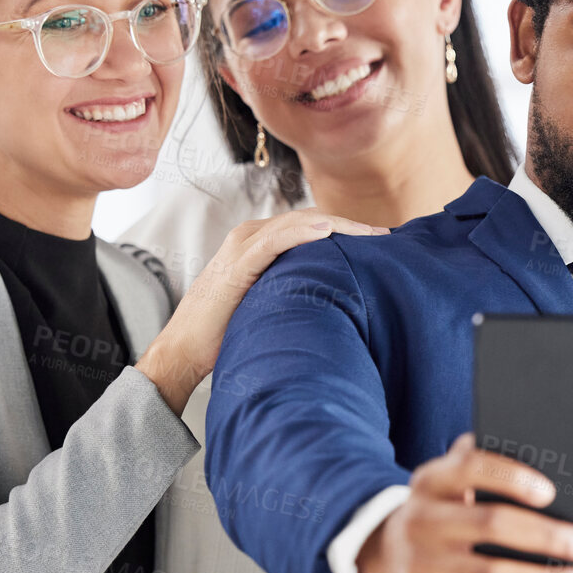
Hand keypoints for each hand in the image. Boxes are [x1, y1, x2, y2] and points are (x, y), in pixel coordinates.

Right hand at [135, 209, 384, 412]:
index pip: (311, 227)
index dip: (346, 231)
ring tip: (370, 233)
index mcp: (260, 245)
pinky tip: (327, 231)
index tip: (380, 242)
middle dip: (350, 226)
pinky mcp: (236, 263)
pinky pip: (273, 241)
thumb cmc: (227, 333)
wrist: (185, 351)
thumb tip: (338, 300)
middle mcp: (250, 238)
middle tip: (387, 236)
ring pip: (297, 224)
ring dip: (337, 225)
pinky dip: (301, 232)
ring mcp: (241, 247)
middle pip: (310, 221)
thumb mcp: (270, 305)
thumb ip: (296, 292)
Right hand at [356, 433, 572, 572]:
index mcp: (431, 481)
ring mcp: (423, 567)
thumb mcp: (448, 478)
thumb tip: (541, 454)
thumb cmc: (441, 509)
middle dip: (545, 535)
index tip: (550, 492)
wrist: (384, 553)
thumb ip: (481, 460)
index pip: (470, 467)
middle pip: (490, 525)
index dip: (511, 478)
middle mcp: (422, 521)